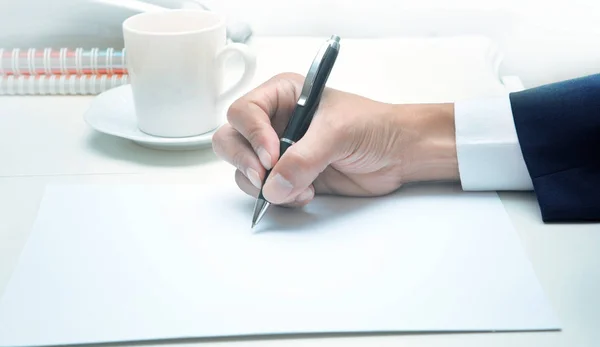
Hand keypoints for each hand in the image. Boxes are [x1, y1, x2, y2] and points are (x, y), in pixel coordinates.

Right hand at [212, 73, 458, 205]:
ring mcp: (280, 151)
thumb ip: (304, 158)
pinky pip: (265, 190)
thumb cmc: (375, 127)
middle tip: (265, 178)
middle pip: (232, 140)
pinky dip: (278, 197)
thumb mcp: (338, 133)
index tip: (272, 156)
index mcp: (283, 96)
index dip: (252, 135)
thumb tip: (272, 186)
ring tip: (299, 188)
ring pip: (244, 170)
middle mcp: (275, 122)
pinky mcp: (289, 176)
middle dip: (246, 162)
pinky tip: (305, 194)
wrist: (399, 154)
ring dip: (264, 185)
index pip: (243, 112)